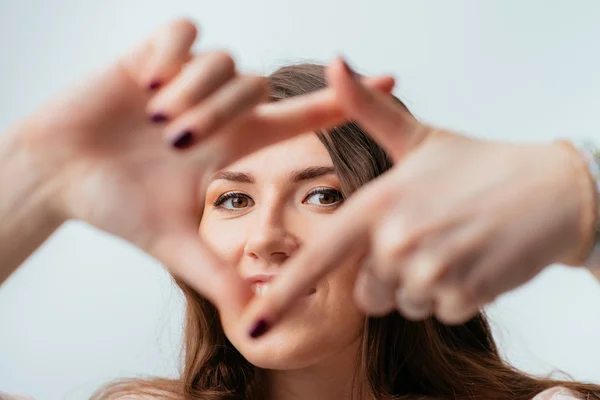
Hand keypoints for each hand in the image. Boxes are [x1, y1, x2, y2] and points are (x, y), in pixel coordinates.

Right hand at [8, 23, 394, 310]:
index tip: (391, 81)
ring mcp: (188, 78)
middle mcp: (218, 109)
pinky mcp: (154, 52)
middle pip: (255, 85)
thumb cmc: (115, 207)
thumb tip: (257, 319)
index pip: (301, 115)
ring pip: (223, 61)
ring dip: (189, 93)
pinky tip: (143, 83)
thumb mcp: (173, 244)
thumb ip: (217, 277)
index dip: (344, 101)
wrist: (58, 176)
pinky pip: (184, 33)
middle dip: (217, 110)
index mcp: (233, 145)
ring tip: (152, 118)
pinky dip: (167, 56)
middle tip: (172, 139)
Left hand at [243, 57, 591, 329]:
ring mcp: (432, 269)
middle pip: (365, 292)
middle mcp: (397, 239)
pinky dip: (454, 295)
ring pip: (404, 304)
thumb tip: (334, 62)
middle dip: (387, 276)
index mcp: (378, 202)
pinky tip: (473, 261)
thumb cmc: (479, 164)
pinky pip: (440, 311)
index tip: (255, 320)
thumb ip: (368, 109)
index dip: (283, 290)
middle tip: (423, 240)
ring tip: (450, 246)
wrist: (551, 190)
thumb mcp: (418, 136)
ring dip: (422, 285)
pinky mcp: (466, 293)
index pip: (319, 256)